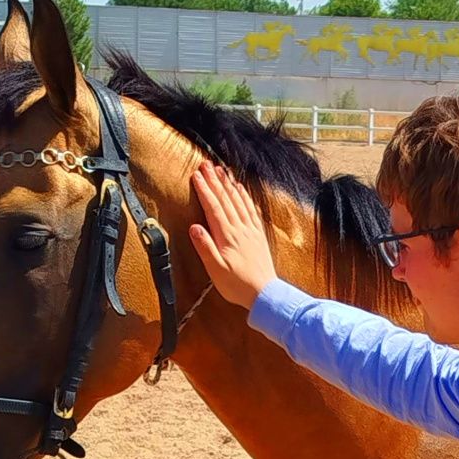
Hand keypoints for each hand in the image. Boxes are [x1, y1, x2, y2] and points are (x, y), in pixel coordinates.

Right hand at [189, 160, 277, 309]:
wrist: (264, 293)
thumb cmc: (237, 285)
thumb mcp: (216, 270)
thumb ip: (205, 247)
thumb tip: (194, 227)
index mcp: (227, 236)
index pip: (213, 207)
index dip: (204, 190)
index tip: (196, 175)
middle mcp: (240, 229)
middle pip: (226, 199)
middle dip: (215, 181)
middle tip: (206, 164)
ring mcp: (251, 230)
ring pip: (239, 201)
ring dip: (229, 184)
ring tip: (222, 170)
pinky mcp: (258, 235)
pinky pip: (251, 209)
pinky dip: (245, 196)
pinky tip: (241, 189)